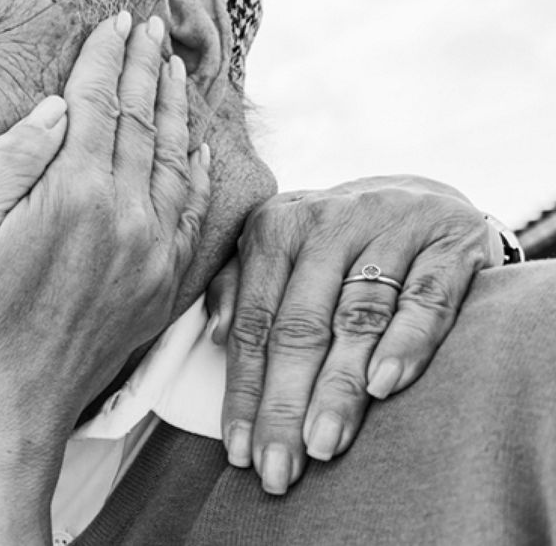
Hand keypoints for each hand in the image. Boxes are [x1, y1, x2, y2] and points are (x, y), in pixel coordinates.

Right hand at [0, 13, 209, 544]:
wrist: (14, 401)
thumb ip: (14, 161)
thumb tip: (55, 108)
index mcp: (74, 195)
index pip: (98, 105)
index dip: (105, 58)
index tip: (113, 22)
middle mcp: (126, 215)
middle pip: (141, 122)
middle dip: (143, 67)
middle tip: (147, 28)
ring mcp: (154, 250)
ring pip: (175, 159)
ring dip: (174, 107)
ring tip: (173, 65)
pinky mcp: (166, 281)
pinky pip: (193, 210)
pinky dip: (198, 169)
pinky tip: (197, 144)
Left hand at [209, 176, 496, 493]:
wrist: (421, 197)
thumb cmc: (331, 244)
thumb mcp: (278, 250)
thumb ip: (239, 287)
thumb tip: (214, 334)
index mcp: (274, 228)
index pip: (253, 324)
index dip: (244, 391)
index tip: (239, 451)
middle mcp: (329, 223)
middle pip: (299, 328)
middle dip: (285, 404)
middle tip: (279, 465)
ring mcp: (390, 228)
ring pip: (358, 318)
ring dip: (339, 386)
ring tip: (323, 442)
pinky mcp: (449, 241)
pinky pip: (425, 299)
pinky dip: (405, 342)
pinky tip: (384, 385)